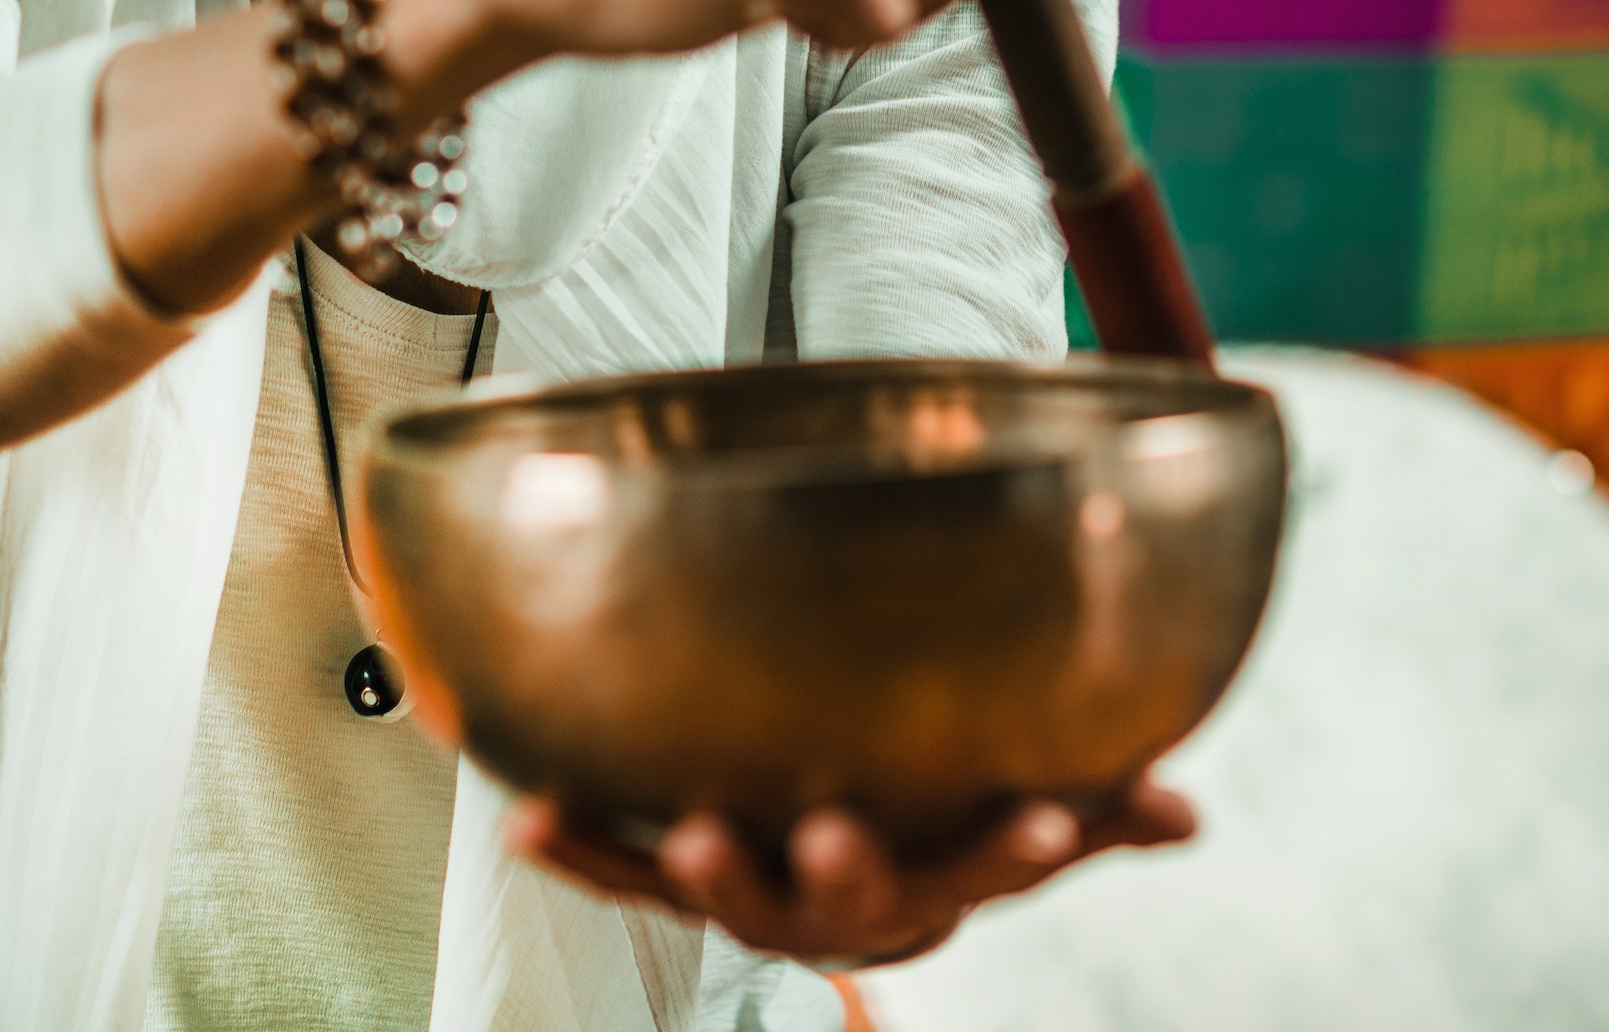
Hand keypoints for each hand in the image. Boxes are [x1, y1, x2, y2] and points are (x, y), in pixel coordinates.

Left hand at [507, 777, 1195, 967]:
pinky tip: (526, 818)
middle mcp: (841, 900)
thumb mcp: (1012, 827)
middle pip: (851, 898)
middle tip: (837, 838)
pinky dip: (576, 846)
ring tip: (694, 839)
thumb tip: (1186, 811)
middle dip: (846, 871)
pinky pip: (619, 868)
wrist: (833, 900)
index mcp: (933, 878)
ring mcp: (754, 891)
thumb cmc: (932, 839)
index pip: (992, 867)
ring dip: (713, 872)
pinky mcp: (669, 871)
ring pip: (734, 895)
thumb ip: (1095, 813)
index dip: (1019, 843)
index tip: (1050, 817)